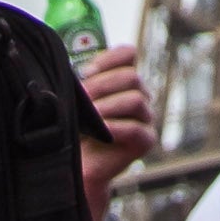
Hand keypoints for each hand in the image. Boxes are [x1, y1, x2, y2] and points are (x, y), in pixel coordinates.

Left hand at [75, 38, 149, 218]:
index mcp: (123, 80)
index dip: (109, 58)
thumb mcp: (76, 102)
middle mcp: (139, 95)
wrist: (79, 165)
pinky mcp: (146, 140)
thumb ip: (80, 85)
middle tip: (82, 96)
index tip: (86, 71)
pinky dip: (116, 127)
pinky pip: (136, 128)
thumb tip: (73, 73)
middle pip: (132, 77)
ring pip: (136, 100)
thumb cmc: (76, 130)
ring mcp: (145, 117)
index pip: (128, 55)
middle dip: (103, 84)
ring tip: (91, 115)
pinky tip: (102, 130)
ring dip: (109, 105)